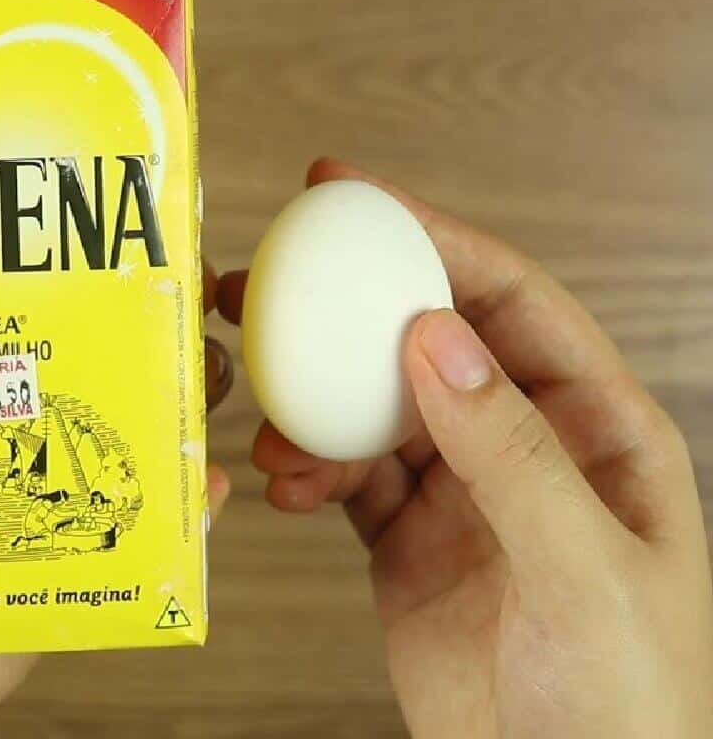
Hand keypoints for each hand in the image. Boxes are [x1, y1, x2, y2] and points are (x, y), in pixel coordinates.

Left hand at [0, 241, 231, 737]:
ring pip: (100, 443)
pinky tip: (201, 487)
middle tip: (168, 267)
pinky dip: (173, 520)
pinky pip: (114, 550)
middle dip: (122, 310)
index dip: (7, 251)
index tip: (52, 198)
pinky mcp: (31, 592)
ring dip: (160, 397)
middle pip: (52, 359)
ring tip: (196, 363)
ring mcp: (2, 516)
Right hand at [218, 159, 712, 738]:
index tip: (358, 200)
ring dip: (313, 404)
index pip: (511, 302)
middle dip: (347, 308)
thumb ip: (513, 452)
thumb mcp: (585, 571)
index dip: (437, 238)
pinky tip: (284, 484)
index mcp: (596, 427)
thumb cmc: (625, 700)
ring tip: (263, 415)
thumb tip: (435, 336)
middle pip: (426, 342)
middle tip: (263, 279)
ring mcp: (463, 492)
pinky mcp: (409, 541)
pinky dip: (310, 473)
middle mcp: (525, 444)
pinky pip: (349, 481)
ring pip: (374, 411)